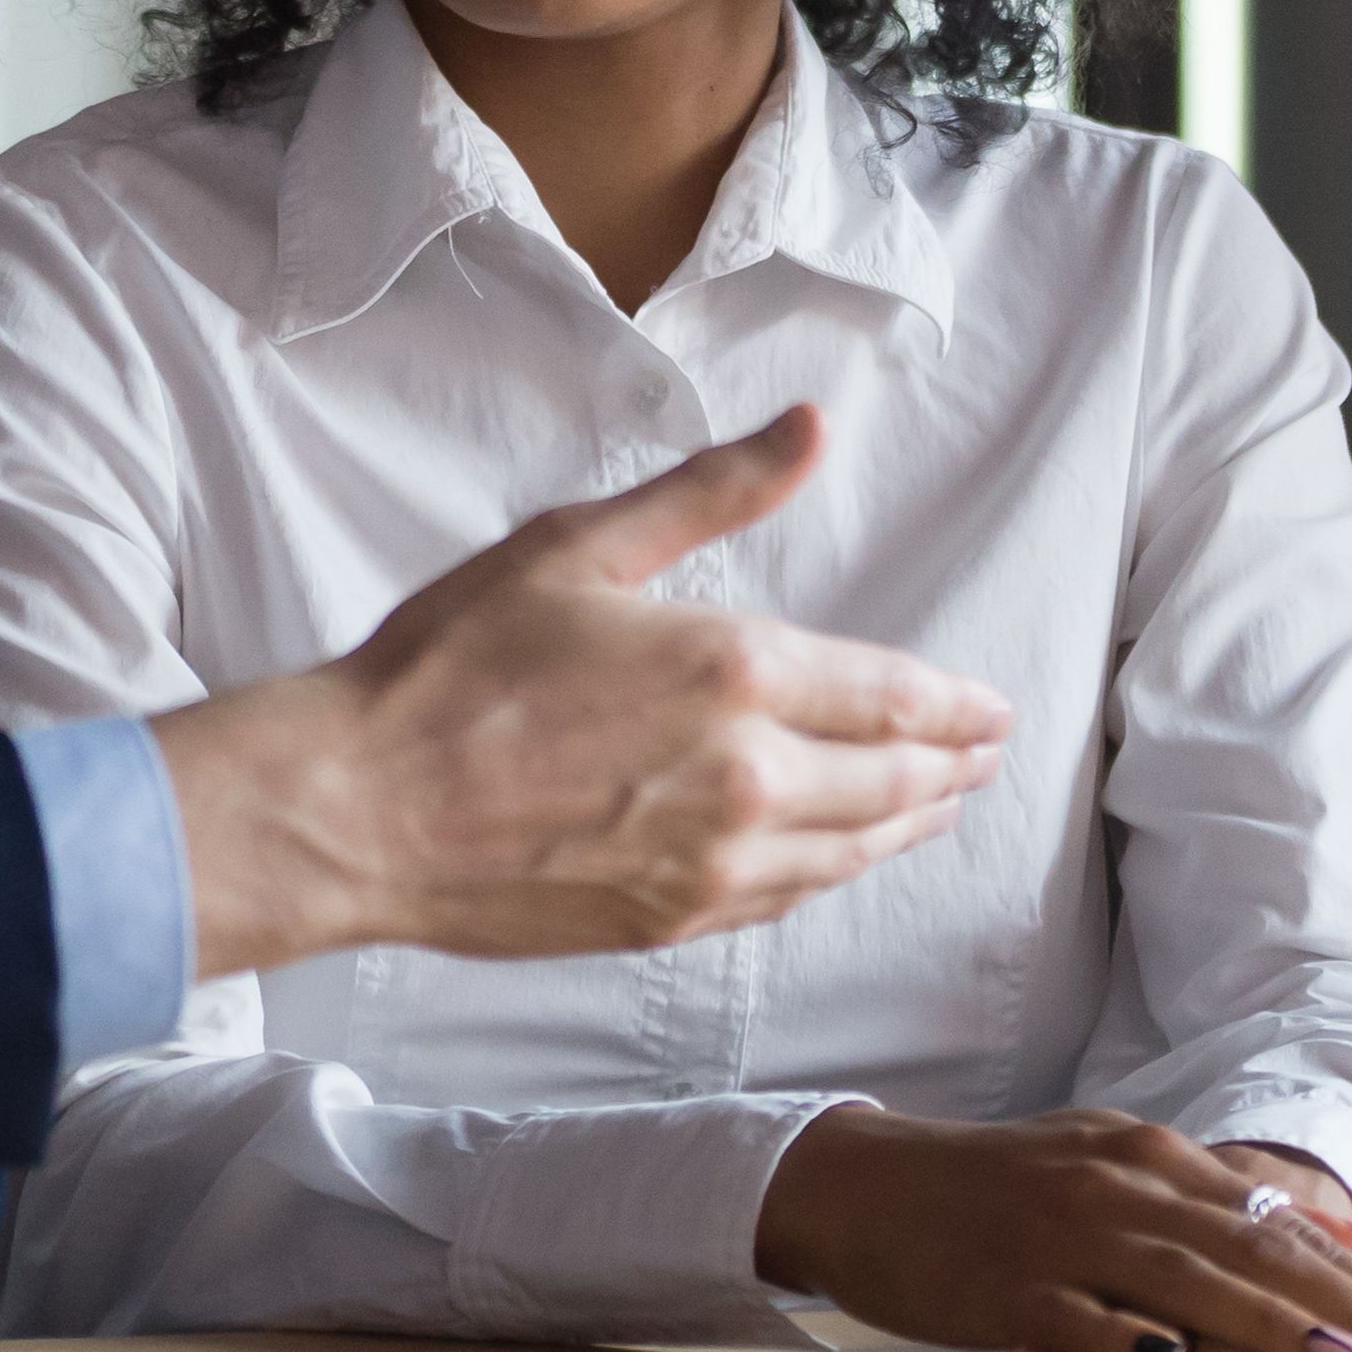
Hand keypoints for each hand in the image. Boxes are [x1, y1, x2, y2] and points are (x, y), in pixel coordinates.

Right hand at [152, 407, 1014, 976]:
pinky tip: (839, 856)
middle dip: (949, 766)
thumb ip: (711, 493)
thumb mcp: (580, 548)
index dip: (954, 706)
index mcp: (734, 674)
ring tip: (939, 804)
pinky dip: (833, 872)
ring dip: (909, 825)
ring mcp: (712, 863)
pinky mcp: (669, 921)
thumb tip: (809, 430)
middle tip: (984, 756)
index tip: (991, 709)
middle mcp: (747, 779)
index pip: (890, 696)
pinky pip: (786, 899)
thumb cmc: (452, 668)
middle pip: (892, 782)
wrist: (360, 807)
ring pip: (851, 850)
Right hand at [988, 1147, 1351, 1351]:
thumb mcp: (1130, 1174)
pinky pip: (1081, 1319)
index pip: (1288, 1226)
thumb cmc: (1008, 1188)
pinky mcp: (1011, 1284)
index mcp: (1160, 1158)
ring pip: (1186, 1283)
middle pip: (1260, 1253)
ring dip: (1269, 1327)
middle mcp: (1127, 1187)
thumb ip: (1235, 1204)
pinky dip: (1131, 1346)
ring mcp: (1068, 1234)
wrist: (873, 1184)